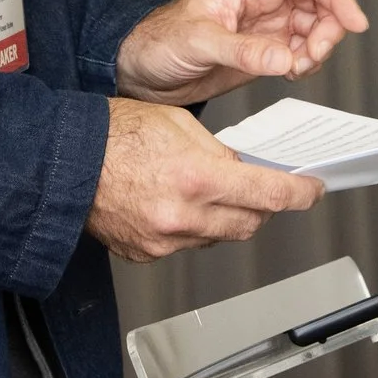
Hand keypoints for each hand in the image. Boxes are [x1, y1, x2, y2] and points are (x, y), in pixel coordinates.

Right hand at [87, 98, 325, 262]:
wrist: (65, 162)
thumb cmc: (114, 133)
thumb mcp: (179, 124)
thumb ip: (218, 152)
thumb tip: (243, 169)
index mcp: (197, 177)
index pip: (268, 194)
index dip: (298, 194)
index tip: (311, 191)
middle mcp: (184, 215)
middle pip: (249, 223)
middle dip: (263, 207)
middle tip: (265, 189)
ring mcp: (165, 240)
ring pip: (218, 237)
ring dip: (226, 217)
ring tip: (208, 189)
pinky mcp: (147, 253)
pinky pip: (186, 245)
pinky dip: (193, 228)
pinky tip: (177, 204)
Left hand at [116, 0, 369, 106]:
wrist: (142, 70)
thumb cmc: (160, 41)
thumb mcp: (199, 42)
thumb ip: (243, 50)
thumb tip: (284, 58)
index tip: (356, 23)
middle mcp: (264, 1)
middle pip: (320, 6)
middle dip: (327, 32)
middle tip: (311, 58)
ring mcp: (267, 27)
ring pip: (315, 31)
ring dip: (316, 51)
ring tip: (295, 69)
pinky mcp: (265, 53)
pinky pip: (301, 54)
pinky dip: (305, 65)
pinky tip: (289, 74)